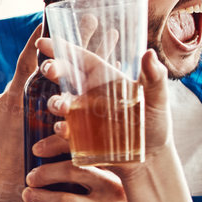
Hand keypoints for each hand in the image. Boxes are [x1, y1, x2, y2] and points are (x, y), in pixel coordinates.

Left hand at [20, 142, 137, 201]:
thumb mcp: (111, 182)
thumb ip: (90, 168)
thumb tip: (47, 153)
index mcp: (115, 168)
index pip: (86, 149)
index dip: (59, 144)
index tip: (36, 149)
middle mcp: (115, 186)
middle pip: (75, 171)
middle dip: (46, 173)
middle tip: (30, 177)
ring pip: (67, 201)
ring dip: (40, 198)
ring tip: (27, 196)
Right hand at [43, 45, 172, 157]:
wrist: (150, 159)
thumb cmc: (156, 125)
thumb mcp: (158, 99)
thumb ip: (154, 77)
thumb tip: (149, 52)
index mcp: (104, 79)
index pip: (80, 58)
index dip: (62, 49)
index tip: (43, 42)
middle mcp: (88, 94)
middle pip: (64, 77)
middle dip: (53, 70)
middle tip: (50, 70)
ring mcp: (80, 115)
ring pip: (58, 103)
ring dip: (55, 102)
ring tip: (61, 106)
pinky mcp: (77, 136)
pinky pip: (62, 131)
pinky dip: (58, 131)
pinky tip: (63, 131)